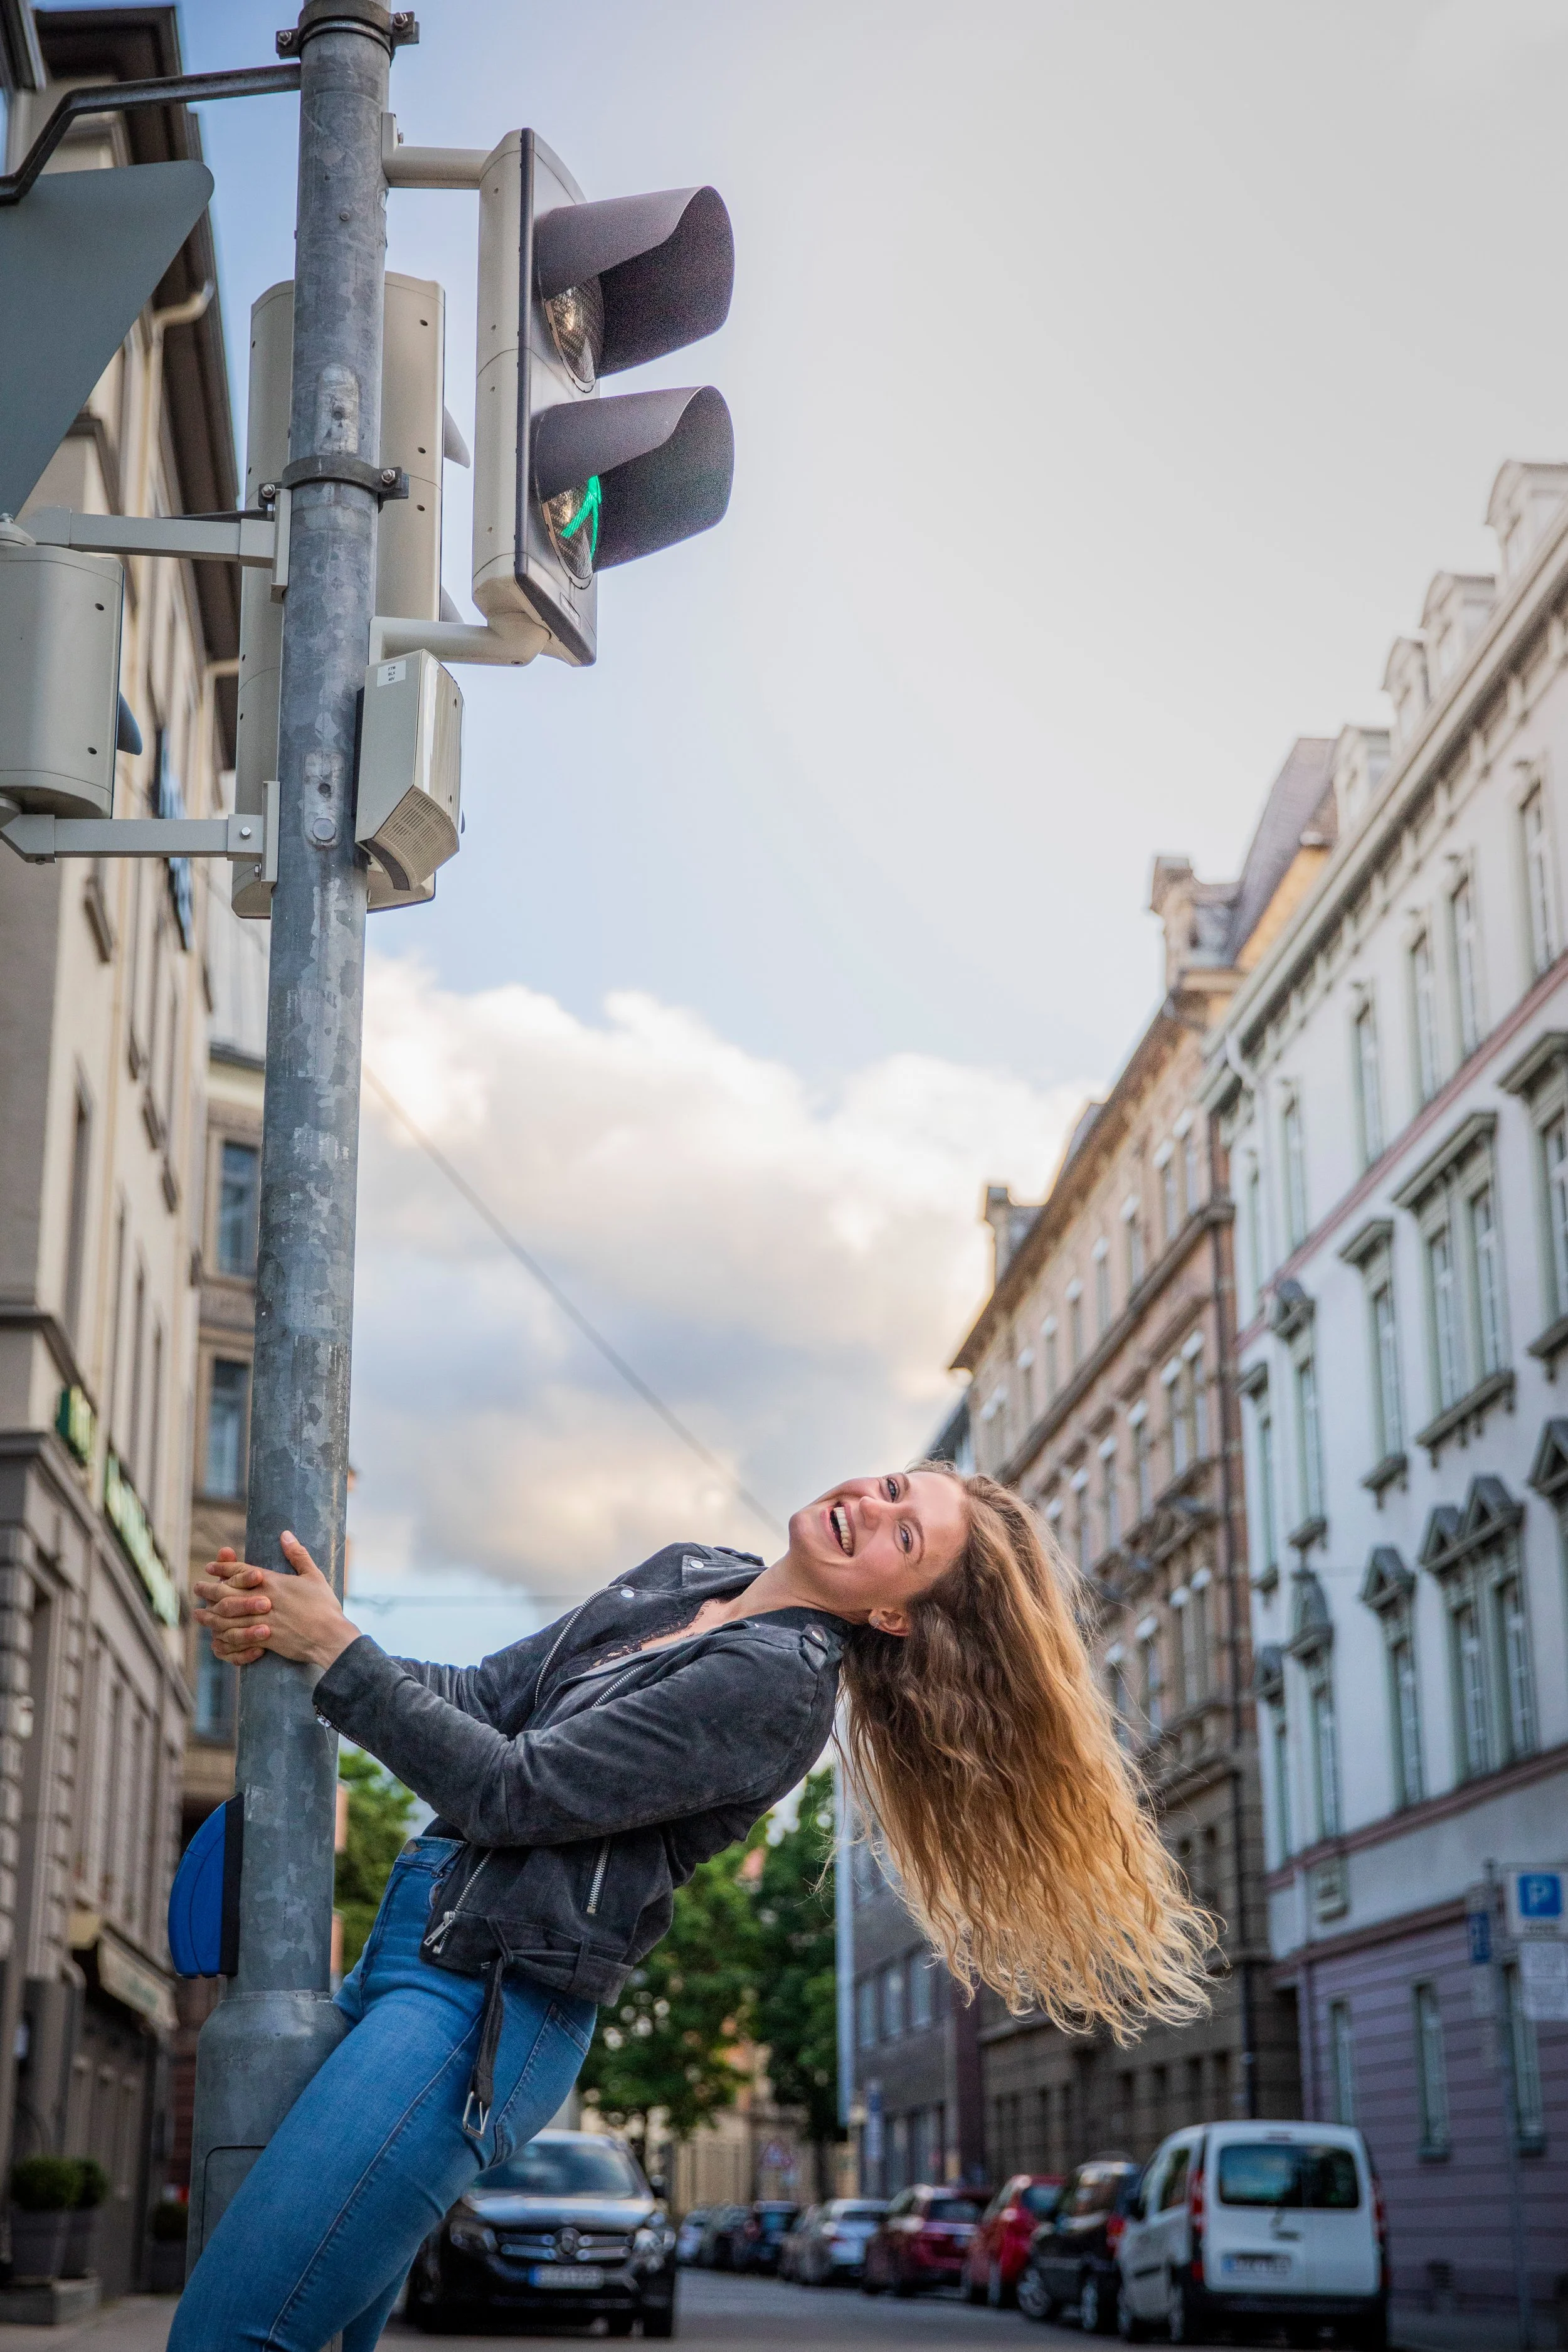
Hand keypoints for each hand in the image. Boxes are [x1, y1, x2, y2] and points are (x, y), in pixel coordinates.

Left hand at [193, 1534, 359, 1670]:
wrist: (330, 1636)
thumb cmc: (324, 1606)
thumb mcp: (314, 1576)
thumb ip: (298, 1555)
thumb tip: (285, 1534)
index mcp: (272, 1583)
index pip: (241, 1572)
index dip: (224, 1568)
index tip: (210, 1566)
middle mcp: (262, 1600)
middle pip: (227, 1593)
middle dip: (209, 1590)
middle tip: (196, 1588)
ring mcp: (261, 1621)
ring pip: (227, 1617)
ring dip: (210, 1615)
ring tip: (198, 1614)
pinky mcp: (263, 1640)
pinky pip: (236, 1638)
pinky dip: (224, 1638)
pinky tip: (216, 1638)